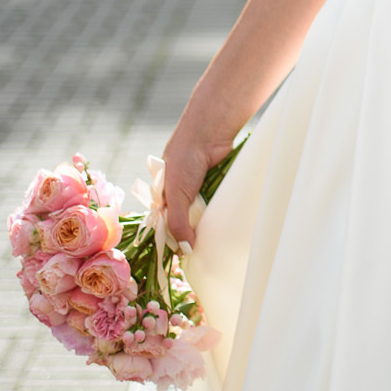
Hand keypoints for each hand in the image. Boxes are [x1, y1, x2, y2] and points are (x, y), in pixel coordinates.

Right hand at [158, 120, 234, 249]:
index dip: (173, 239)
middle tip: (202, 251)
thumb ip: (177, 222)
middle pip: (186, 221)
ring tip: (216, 241)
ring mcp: (200, 190)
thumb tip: (184, 249)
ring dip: (208, 224)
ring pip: (203, 214)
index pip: (165, 224)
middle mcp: (181, 194)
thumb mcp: (176, 194)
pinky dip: (220, 213)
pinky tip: (226, 224)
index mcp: (163, 195)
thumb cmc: (185, 160)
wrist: (209, 134)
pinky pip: (217, 204)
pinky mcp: (216, 185)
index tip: (184, 256)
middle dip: (192, 234)